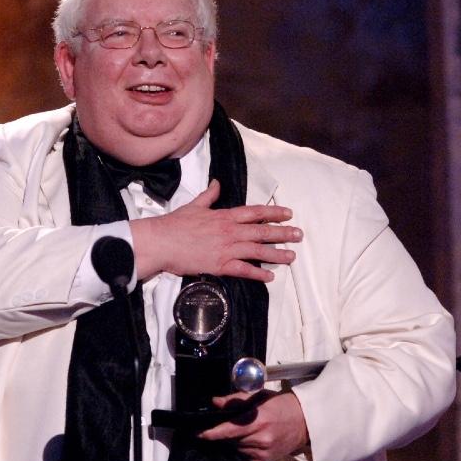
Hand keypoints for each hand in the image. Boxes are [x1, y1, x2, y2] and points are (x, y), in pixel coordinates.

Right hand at [129, 179, 301, 281]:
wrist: (161, 242)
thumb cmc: (175, 224)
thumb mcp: (194, 206)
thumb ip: (209, 196)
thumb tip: (217, 184)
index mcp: (224, 216)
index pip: (255, 212)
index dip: (274, 212)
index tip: (288, 213)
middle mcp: (230, 231)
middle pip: (262, 232)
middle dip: (283, 233)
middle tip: (299, 235)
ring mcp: (226, 249)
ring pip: (257, 251)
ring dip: (277, 254)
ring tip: (292, 256)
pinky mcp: (219, 265)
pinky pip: (243, 270)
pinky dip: (257, 274)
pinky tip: (270, 277)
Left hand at [198, 390, 309, 460]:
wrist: (306, 423)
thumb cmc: (282, 406)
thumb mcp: (260, 396)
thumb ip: (236, 400)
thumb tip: (215, 402)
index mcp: (258, 420)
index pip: (229, 430)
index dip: (212, 433)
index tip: (199, 434)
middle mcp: (261, 438)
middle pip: (230, 440)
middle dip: (225, 434)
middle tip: (232, 425)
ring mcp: (263, 452)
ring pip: (237, 449)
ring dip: (235, 442)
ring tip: (248, 431)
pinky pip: (245, 457)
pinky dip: (244, 449)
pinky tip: (253, 441)